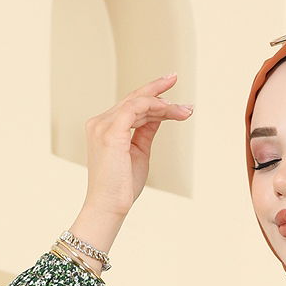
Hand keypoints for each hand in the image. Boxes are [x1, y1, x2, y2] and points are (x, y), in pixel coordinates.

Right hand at [81, 73, 192, 219]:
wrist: (109, 207)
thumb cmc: (122, 187)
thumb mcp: (139, 153)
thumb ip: (146, 132)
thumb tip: (159, 116)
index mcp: (104, 128)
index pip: (129, 106)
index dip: (150, 95)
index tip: (169, 89)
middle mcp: (100, 123)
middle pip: (133, 99)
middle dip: (157, 90)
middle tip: (175, 78)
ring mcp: (102, 125)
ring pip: (137, 102)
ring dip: (164, 104)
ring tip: (185, 110)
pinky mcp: (110, 131)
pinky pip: (135, 108)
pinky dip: (154, 107)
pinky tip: (170, 110)